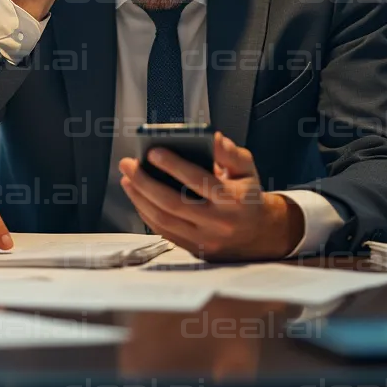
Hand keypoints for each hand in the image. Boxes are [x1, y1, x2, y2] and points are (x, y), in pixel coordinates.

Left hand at [118, 132, 302, 260]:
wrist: (259, 234)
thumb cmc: (247, 195)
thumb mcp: (246, 169)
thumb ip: (229, 152)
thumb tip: (213, 137)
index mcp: (233, 200)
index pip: (199, 181)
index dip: (174, 166)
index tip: (152, 152)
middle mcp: (218, 223)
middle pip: (173, 203)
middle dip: (145, 182)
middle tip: (128, 164)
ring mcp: (204, 239)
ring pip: (163, 219)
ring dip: (139, 197)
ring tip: (127, 178)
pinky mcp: (194, 249)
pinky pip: (163, 231)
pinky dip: (146, 213)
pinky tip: (137, 196)